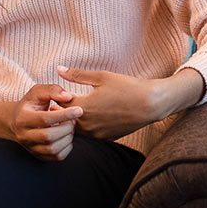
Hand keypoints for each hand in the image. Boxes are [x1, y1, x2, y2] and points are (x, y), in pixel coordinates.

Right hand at [0, 85, 82, 160]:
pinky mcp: (39, 156)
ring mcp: (31, 148)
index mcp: (23, 118)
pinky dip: (67, 147)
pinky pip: (57, 157)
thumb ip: (53, 90)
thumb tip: (68, 97)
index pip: (44, 119)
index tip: (78, 110)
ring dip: (68, 137)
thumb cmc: (31, 105)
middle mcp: (24, 135)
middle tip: (73, 120)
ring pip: (53, 149)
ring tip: (69, 127)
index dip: (64, 114)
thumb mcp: (38, 92)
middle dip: (66, 127)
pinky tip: (66, 136)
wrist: (16, 121)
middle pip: (48, 136)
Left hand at [57, 66, 200, 140]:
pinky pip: (89, 134)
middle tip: (62, 101)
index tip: (57, 92)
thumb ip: (77, 75)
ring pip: (76, 130)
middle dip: (62, 111)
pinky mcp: (106, 138)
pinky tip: (92, 116)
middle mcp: (88, 124)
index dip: (56, 98)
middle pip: (64, 121)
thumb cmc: (127, 87)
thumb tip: (58, 69)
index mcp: (84, 107)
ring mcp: (97, 134)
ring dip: (73, 120)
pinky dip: (86, 126)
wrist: (151, 105)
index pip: (58, 105)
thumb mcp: (101, 77)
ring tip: (76, 108)